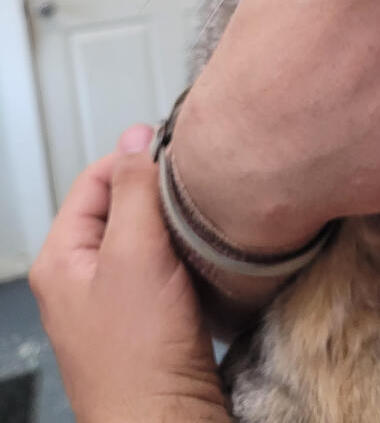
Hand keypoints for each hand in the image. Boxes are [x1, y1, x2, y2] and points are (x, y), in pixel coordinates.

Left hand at [30, 126, 230, 422]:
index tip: (172, 154)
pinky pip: (162, 266)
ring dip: (174, 226)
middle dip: (157, 194)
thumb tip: (136, 138)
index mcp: (61, 259)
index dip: (133, 160)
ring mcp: (112, 299)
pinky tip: (202, 260)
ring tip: (199, 226)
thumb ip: (134, 191)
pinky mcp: (144, 317)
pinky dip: (184, 256)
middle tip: (191, 193)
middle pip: (120, 206)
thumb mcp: (134, 255)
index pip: (93, 180)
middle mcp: (80, 277)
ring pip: (144, 235)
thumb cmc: (140, 356)